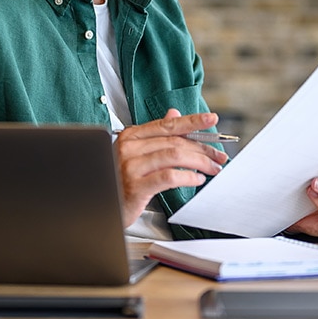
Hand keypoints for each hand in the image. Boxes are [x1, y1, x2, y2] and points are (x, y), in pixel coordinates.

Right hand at [114, 109, 229, 226]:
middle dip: (202, 148)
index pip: (167, 124)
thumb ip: (155, 134)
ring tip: (212, 169)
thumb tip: (174, 114)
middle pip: (174, 141)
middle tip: (218, 156)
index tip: (211, 119)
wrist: (100, 204)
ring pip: (174, 156)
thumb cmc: (119, 180)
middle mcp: (129, 148)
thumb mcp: (135, 154)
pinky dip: (187, 177)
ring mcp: (131, 166)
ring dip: (199, 162)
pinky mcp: (136, 187)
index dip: (192, 121)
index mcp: (130, 136)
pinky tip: (196, 179)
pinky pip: (168, 176)